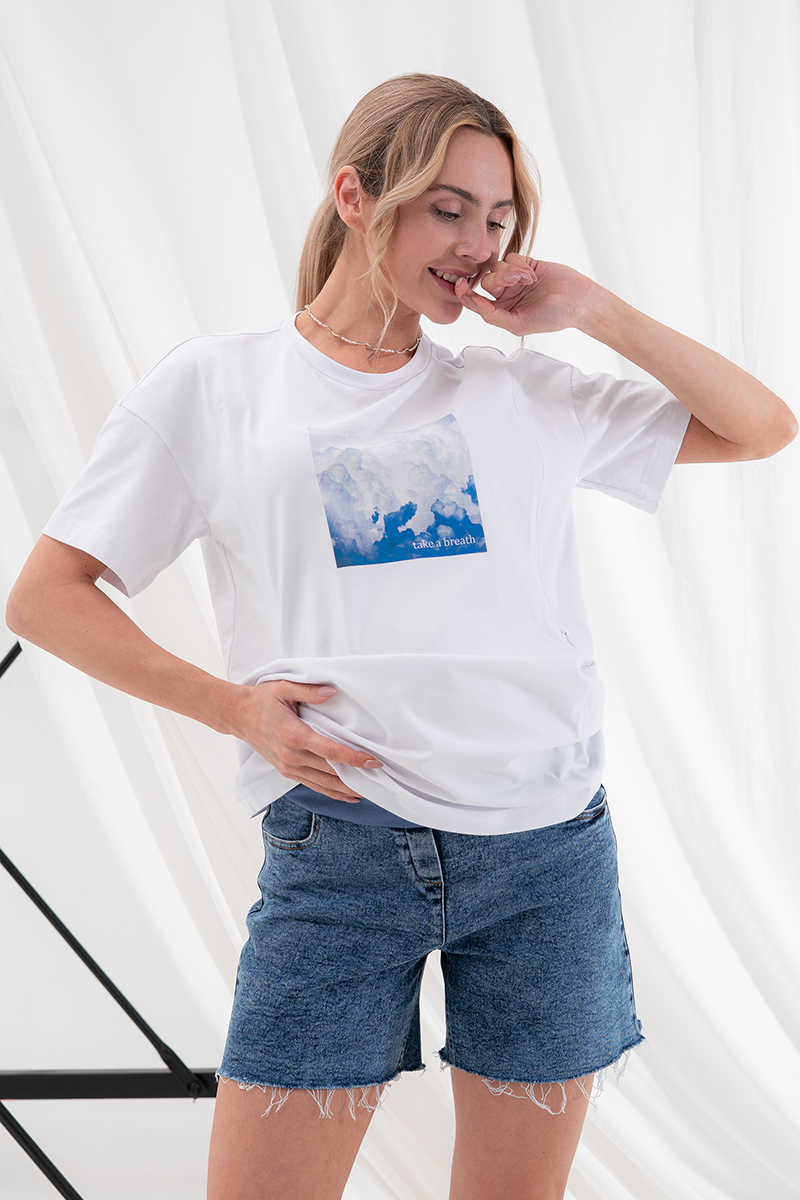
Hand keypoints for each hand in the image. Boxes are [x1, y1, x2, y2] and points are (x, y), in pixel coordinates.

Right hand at [230, 680, 381, 801]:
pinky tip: (349, 795)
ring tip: (371, 790)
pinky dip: (332, 792)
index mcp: (294, 735)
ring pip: (323, 783)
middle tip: (382, 777)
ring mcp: (288, 766)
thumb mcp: (283, 687)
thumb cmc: (262, 699)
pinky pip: (313, 785)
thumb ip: (309, 690)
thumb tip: (332, 692)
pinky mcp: (286, 771)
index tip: (373, 761)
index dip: (353, 758)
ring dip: (347, 788)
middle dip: (356, 776)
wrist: (238, 715)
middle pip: (330, 772)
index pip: (330, 751)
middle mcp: (291, 755)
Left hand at [455, 256, 597, 336]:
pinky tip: (532, 273)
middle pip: (487, 281)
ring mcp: (515, 279)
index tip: (459, 284)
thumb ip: (494, 316)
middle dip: (500, 279)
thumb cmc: (553, 317)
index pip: (476, 301)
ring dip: (512, 271)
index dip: (465, 293)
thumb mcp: (520, 323)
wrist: (579, 300)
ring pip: (497, 267)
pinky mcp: (525, 264)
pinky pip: (510, 257)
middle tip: (517, 281)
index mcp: (502, 312)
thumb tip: (474, 305)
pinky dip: (519, 264)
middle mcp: (506, 295)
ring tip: (529, 279)